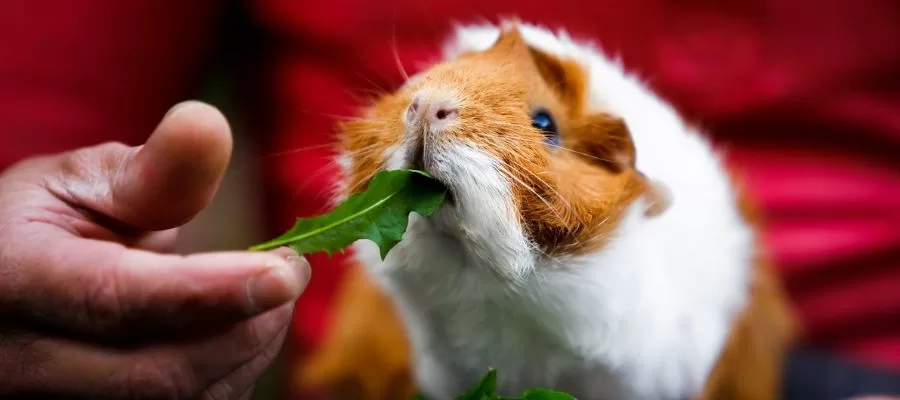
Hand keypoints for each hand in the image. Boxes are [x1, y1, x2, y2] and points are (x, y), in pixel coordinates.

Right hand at [0, 101, 309, 399]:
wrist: (15, 282)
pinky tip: (241, 329)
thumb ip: (153, 169)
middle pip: (156, 372)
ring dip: (247, 351)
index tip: (285, 271)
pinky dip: (230, 374)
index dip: (209, 290)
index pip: (115, 299)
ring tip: (267, 294)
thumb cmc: (54, 221)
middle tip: (291, 270)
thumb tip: (209, 124)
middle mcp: (23, 362)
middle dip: (246, 324)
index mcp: (10, 278)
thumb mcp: (86, 180)